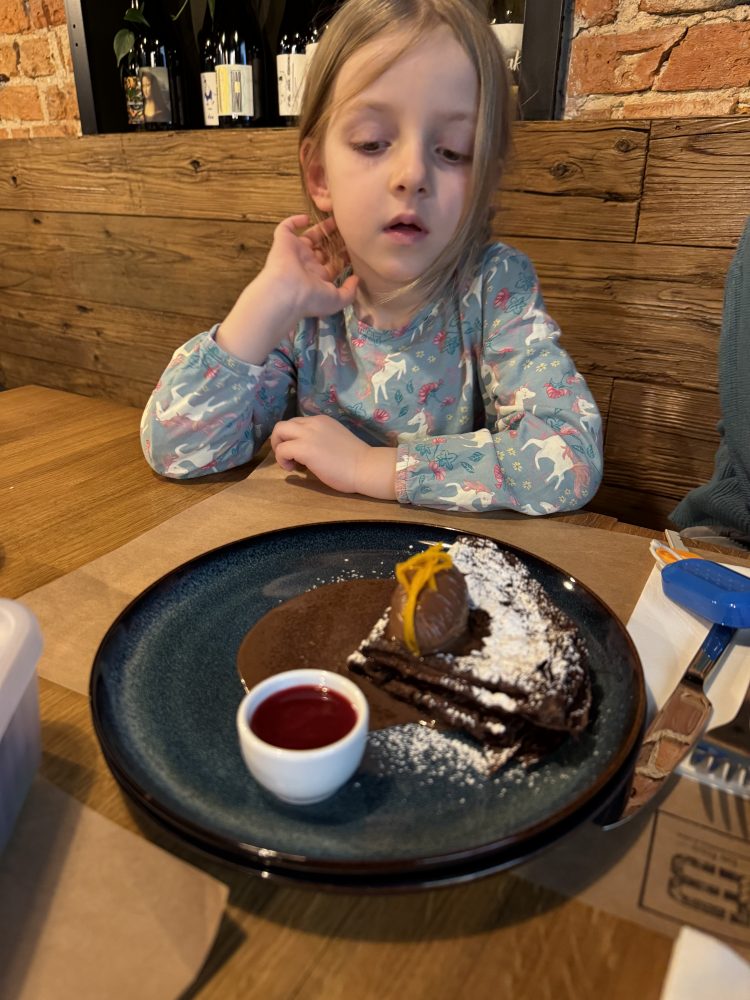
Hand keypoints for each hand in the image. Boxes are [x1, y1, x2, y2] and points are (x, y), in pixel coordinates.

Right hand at [262, 214, 358, 320]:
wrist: (287, 292)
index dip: (342, 257)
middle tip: (348, 230)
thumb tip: (356, 279)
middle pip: (322, 249)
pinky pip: (287, 227)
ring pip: (309, 236)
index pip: (331, 265)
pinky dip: (294, 221)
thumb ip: (349, 291)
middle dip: (334, 241)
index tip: (355, 249)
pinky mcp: (284, 241)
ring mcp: (295, 252)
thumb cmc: (311, 298)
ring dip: (321, 229)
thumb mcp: (337, 300)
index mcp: (318, 277)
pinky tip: (306, 218)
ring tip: (336, 220)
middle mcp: (306, 264)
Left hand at [270, 415, 396, 499]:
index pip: (297, 423)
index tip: (299, 453)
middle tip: (287, 456)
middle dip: (279, 440)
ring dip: (278, 447)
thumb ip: (320, 440)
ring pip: (279, 431)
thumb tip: (306, 452)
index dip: (293, 438)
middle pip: (283, 425)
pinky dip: (282, 459)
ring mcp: (308, 434)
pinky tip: (293, 469)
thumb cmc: (356, 461)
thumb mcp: (335, 440)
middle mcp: (314, 422)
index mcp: (322, 421)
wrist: (366, 467)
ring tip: (288, 462)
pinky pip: (282, 449)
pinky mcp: (305, 448)